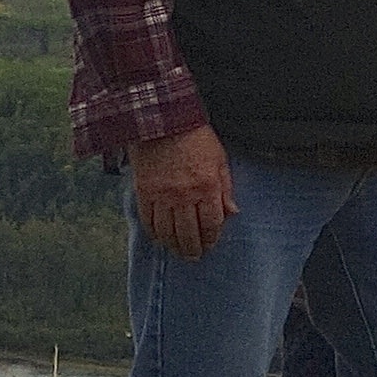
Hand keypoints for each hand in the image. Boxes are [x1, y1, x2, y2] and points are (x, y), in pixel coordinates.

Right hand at [127, 124, 232, 259]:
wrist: (163, 120)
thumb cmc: (196, 138)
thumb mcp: (220, 159)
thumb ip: (226, 188)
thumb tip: (232, 213)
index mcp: (207, 186)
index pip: (211, 224)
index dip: (211, 239)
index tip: (210, 245)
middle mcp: (185, 195)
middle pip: (189, 233)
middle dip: (193, 249)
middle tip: (194, 256)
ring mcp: (163, 195)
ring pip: (168, 232)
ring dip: (173, 246)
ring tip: (177, 251)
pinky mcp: (144, 192)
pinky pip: (148, 221)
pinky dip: (154, 233)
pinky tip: (159, 238)